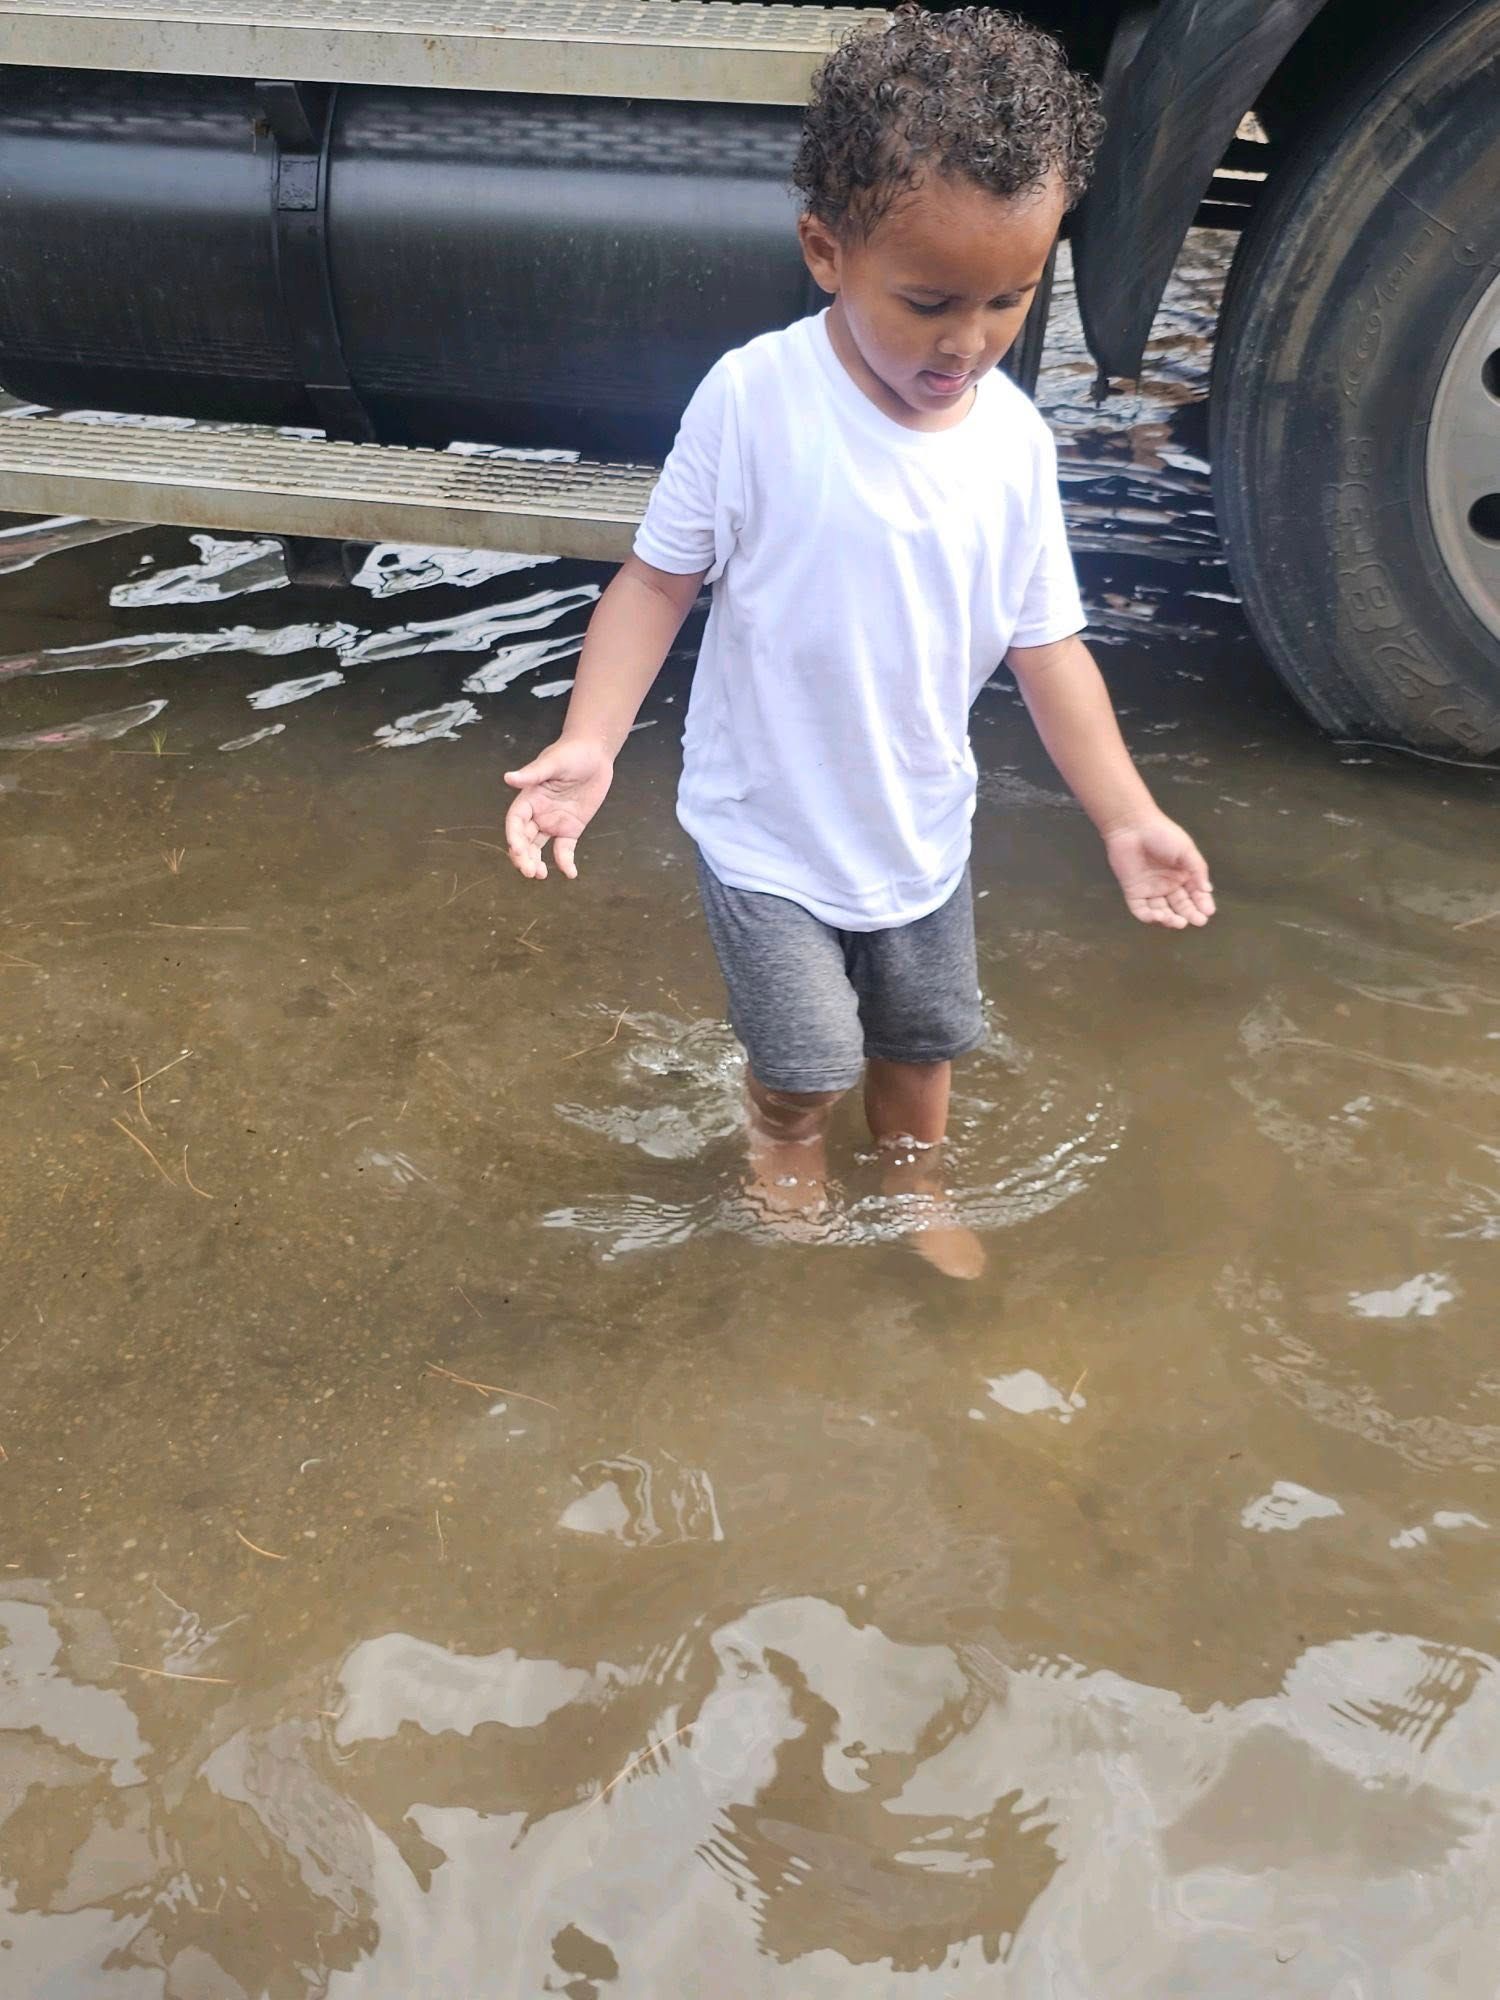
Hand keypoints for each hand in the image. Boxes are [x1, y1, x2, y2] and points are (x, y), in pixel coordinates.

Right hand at [504, 738, 613, 879]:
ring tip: (539, 875)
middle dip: (523, 856)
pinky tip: (570, 874)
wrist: (595, 753)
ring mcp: (553, 822)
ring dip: (536, 862)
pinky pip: (564, 849)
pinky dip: (565, 863)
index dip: (514, 837)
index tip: (517, 851)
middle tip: (529, 872)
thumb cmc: (571, 752)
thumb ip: (532, 773)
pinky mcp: (571, 828)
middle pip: (524, 840)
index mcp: (529, 798)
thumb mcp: (553, 762)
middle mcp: (538, 813)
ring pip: (539, 848)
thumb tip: (508, 778)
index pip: (515, 822)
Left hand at [1104, 815, 1214, 928]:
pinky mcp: (1133, 891)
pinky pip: (1141, 910)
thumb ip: (1198, 869)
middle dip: (1190, 914)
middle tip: (1198, 921)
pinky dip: (1150, 917)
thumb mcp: (1186, 850)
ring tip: (1178, 922)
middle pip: (1180, 905)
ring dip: (1171, 919)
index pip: (1195, 894)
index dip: (1202, 903)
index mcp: (1182, 874)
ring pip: (1162, 911)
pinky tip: (1160, 917)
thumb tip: (1208, 889)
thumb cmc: (1162, 834)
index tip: (1208, 912)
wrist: (1132, 827)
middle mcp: (1168, 884)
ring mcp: (1150, 889)